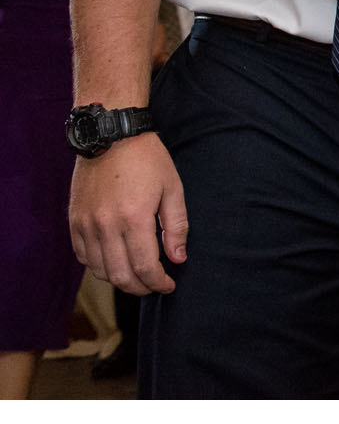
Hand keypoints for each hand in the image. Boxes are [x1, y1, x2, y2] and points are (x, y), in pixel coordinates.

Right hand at [70, 133, 187, 294]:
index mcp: (134, 218)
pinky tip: (115, 261)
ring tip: (137, 276)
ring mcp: (86, 225)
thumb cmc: (148, 160)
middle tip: (155, 286)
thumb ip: (176, 226)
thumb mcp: (173, 188)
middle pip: (120, 276)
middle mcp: (105, 226)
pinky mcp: (74, 221)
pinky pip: (83, 256)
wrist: (111, 136)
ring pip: (99, 270)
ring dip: (120, 280)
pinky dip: (99, 266)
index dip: (158, 282)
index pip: (144, 267)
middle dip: (140, 288)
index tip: (169, 284)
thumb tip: (178, 258)